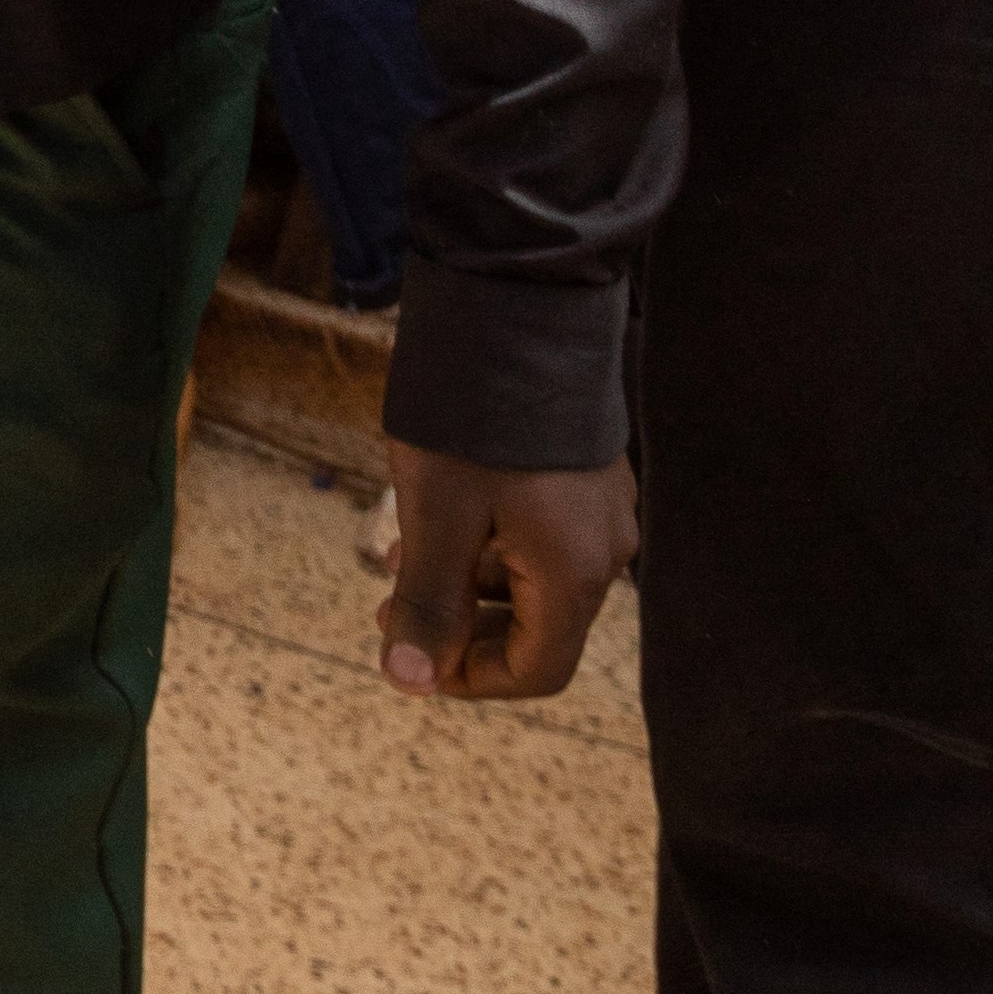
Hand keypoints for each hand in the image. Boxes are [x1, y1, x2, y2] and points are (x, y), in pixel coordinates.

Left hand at [378, 444, 631, 700]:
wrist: (518, 312)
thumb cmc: (472, 421)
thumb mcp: (436, 517)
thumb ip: (428, 603)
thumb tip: (409, 680)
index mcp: (575, 573)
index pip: (537, 669)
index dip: (471, 679)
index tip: (410, 659)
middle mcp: (605, 550)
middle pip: (538, 627)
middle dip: (460, 627)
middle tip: (388, 606)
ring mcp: (602, 509)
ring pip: (533, 577)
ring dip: (467, 581)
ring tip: (401, 547)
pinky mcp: (586, 474)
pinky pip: (541, 535)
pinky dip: (489, 543)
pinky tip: (440, 511)